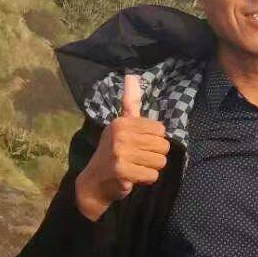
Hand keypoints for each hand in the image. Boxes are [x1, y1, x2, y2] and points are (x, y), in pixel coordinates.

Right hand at [74, 74, 169, 221]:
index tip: (138, 145)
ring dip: (151, 168)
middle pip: (163, 146)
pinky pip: (152, 175)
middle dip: (154, 156)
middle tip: (137, 158)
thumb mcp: (121, 125)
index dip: (153, 140)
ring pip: (160, 162)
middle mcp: (120, 135)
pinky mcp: (122, 171)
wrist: (94, 182)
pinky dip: (146, 179)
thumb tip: (132, 74)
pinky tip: (133, 177)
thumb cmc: (112, 151)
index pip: (161, 130)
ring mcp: (120, 153)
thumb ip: (130, 101)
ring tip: (135, 167)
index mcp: (123, 122)